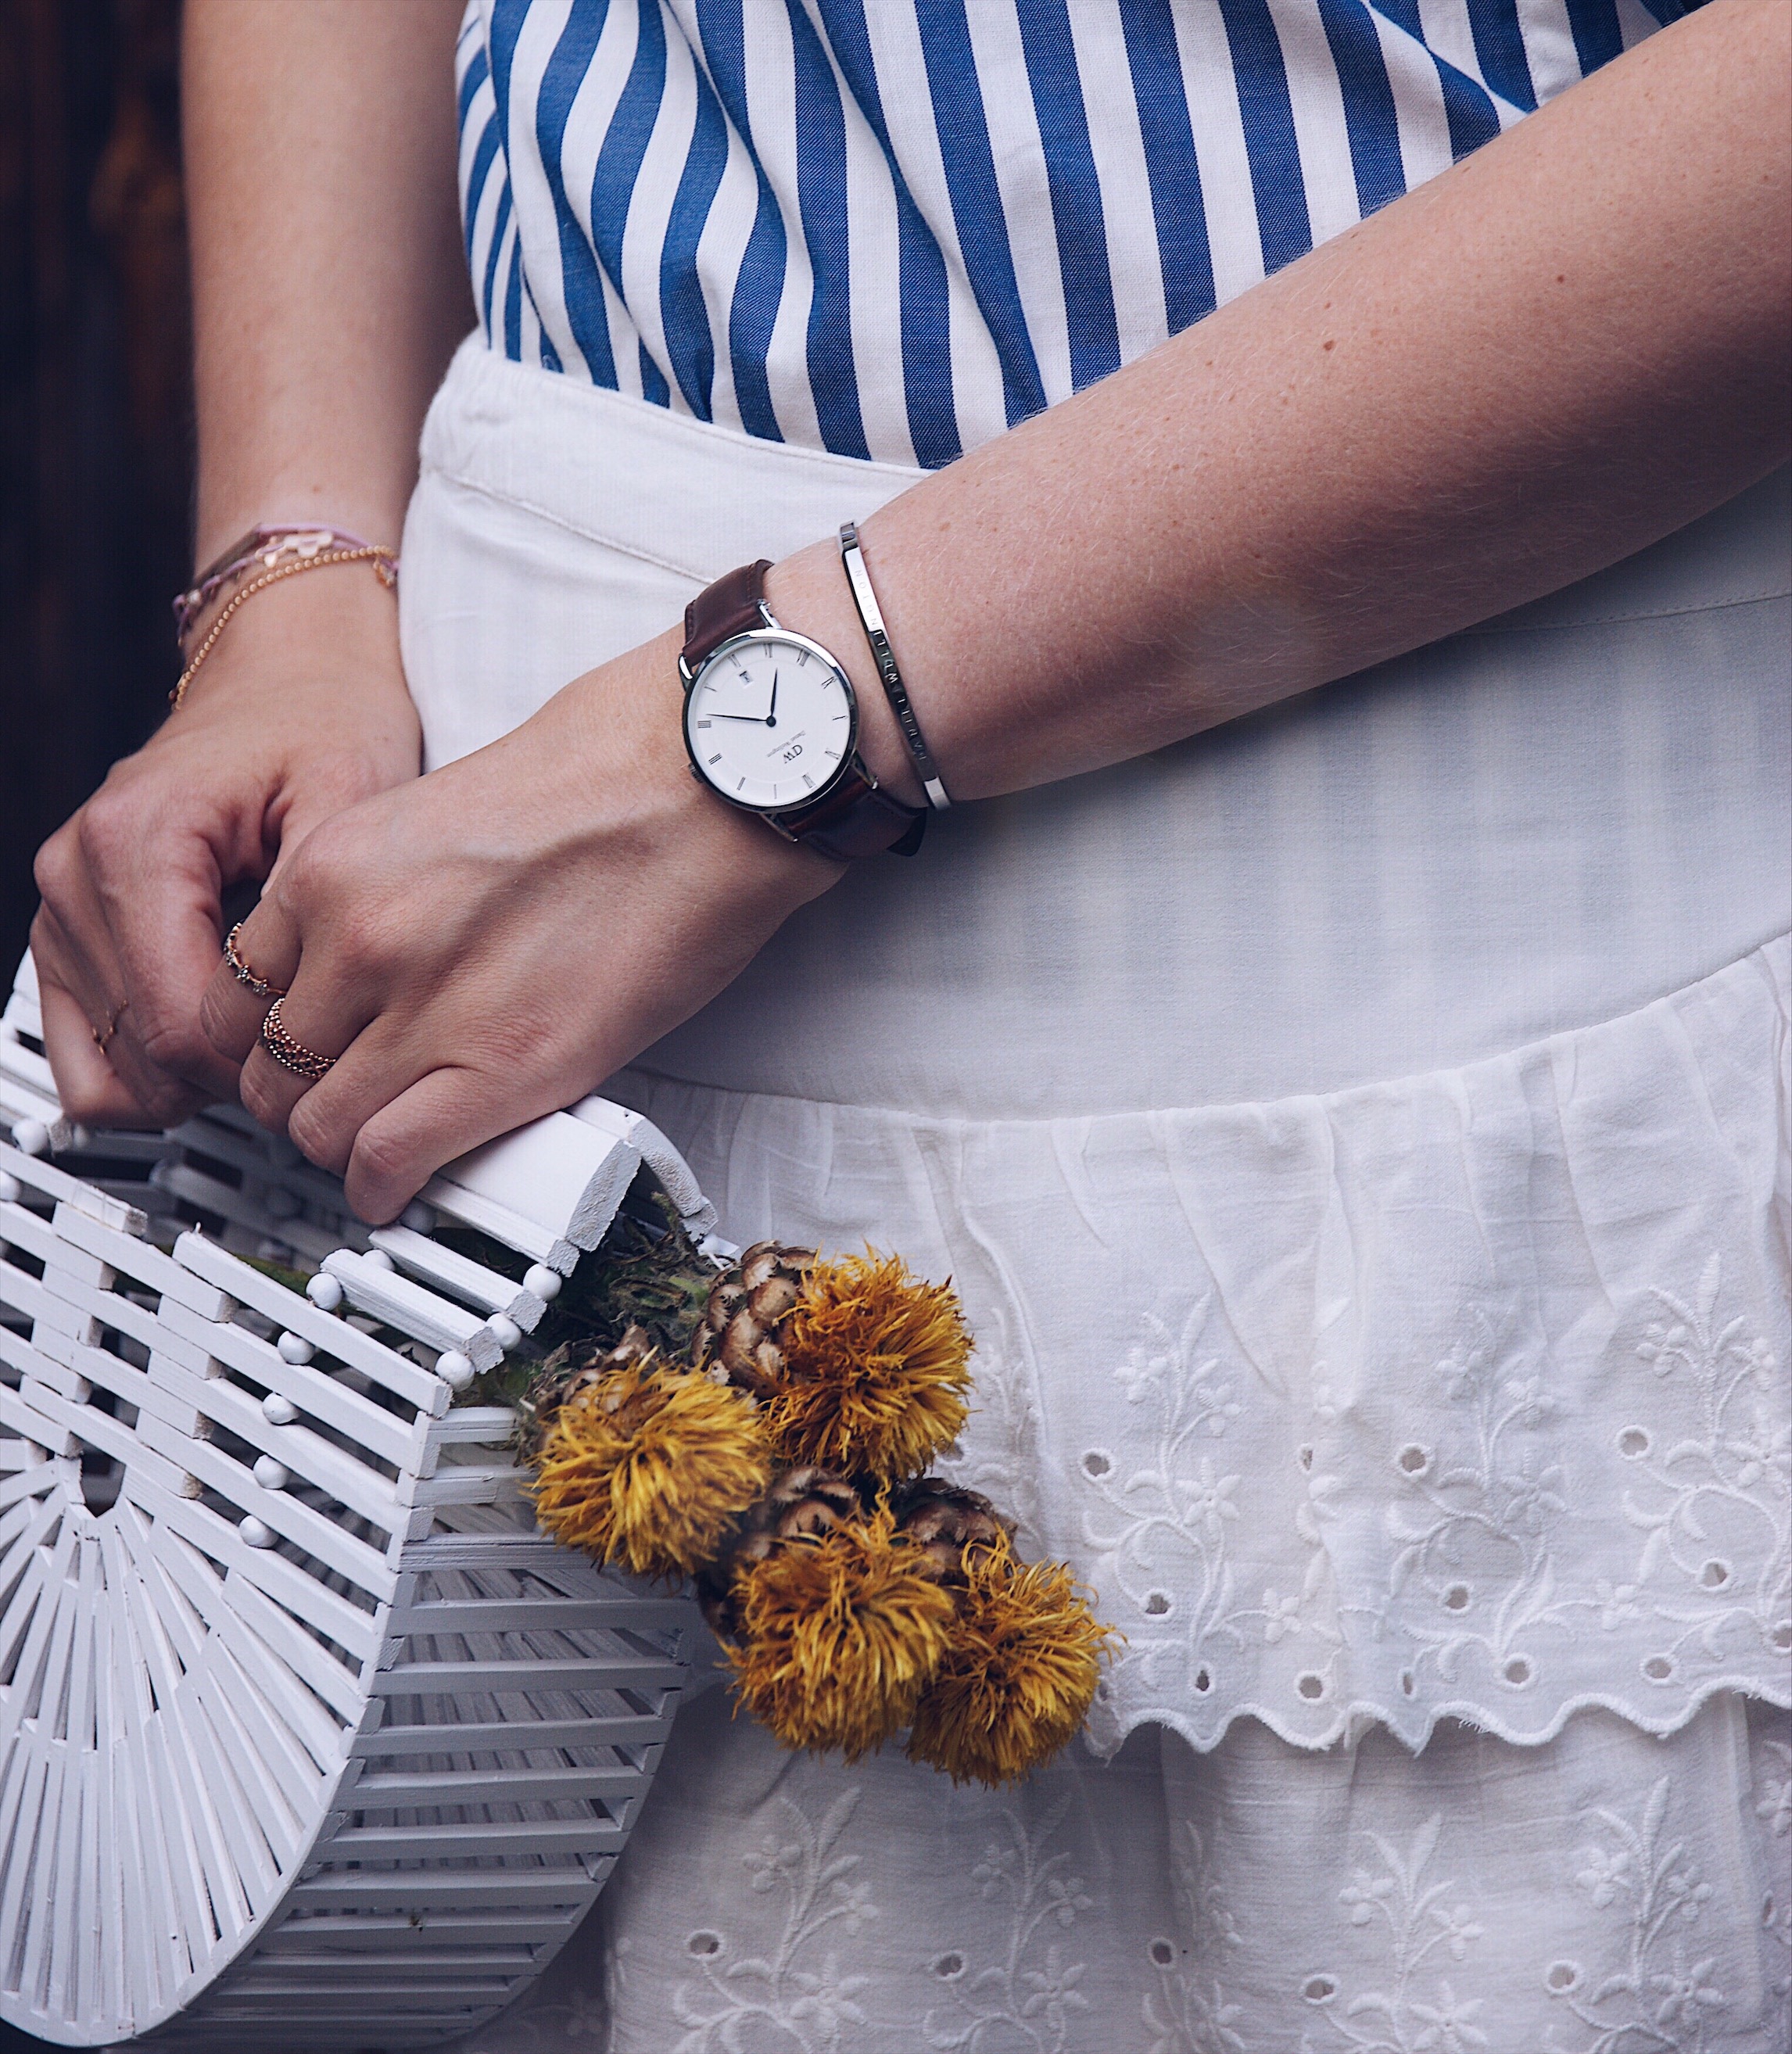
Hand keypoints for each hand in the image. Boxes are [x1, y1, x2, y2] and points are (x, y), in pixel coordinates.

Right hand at [31, 569, 421, 1125]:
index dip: (262, 1065)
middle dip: (234, 1080)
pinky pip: (82, 1052)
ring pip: (109, 1068)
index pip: (180, 1023)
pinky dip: (148, 1071)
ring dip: (193, 1082)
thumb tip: (301, 1010)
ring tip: (272, 1044)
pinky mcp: (68, 931)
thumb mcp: (353, 795)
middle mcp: (77, 874)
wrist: (289, 674)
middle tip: (313, 1056)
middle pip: (144, 1057)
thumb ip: (318, 901)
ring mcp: (62, 905)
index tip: (326, 1054)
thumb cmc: (326, 720)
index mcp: (136, 842)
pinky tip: (219, 1050)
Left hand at [197, 627, 840, 1222]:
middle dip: (299, 1095)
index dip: (271, 1032)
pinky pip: (386, 1162)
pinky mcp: (498, 1071)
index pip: (239, 988)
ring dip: (342, 1147)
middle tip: (340, 1101)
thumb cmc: (607, 782)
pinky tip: (401, 1187)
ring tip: (380, 1145)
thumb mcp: (440, 814)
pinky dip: (383, 1190)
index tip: (300, 1049)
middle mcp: (357, 938)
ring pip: (315, 1126)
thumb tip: (370, 963)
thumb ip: (381, 890)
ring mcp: (421, 1010)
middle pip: (267, 1066)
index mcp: (334, 865)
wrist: (699, 790)